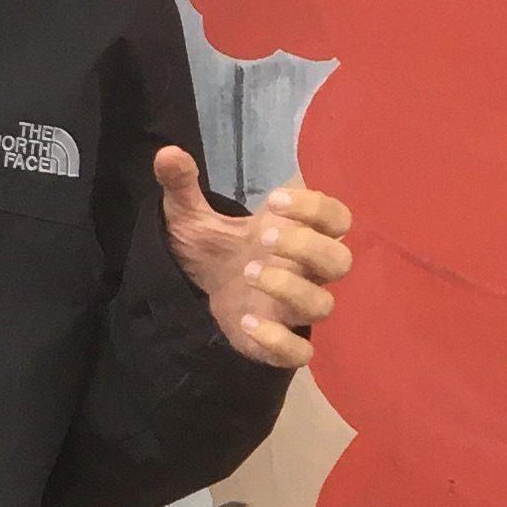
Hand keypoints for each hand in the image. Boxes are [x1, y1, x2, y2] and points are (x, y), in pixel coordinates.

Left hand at [157, 149, 352, 370]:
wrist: (200, 293)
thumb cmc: (213, 249)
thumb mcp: (191, 214)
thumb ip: (181, 184)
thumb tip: (166, 154)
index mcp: (299, 233)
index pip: (337, 218)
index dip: (316, 208)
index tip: (273, 201)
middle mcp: (306, 271)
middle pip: (340, 261)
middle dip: (306, 246)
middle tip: (262, 238)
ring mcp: (294, 310)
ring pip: (322, 305)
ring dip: (289, 287)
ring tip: (247, 272)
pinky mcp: (279, 345)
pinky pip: (300, 352)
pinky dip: (278, 341)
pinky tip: (245, 321)